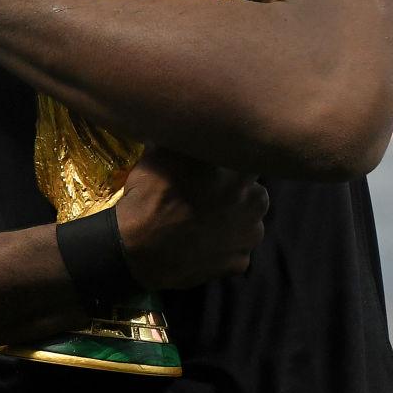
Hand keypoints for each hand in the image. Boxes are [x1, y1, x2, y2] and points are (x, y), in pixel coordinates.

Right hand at [116, 149, 267, 288]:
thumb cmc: (151, 195)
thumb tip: (192, 128)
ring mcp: (250, 236)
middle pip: (252, 191)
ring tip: (203, 221)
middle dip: (235, 191)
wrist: (137, 249)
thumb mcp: (163, 152)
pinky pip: (236, 250)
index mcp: (241, 170)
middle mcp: (255, 201)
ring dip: (232, 220)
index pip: (248, 157)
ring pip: (247, 222)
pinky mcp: (240, 264)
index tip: (215, 165)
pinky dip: (223, 247)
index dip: (230, 160)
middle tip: (206, 195)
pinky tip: (201, 244)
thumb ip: (189, 141)